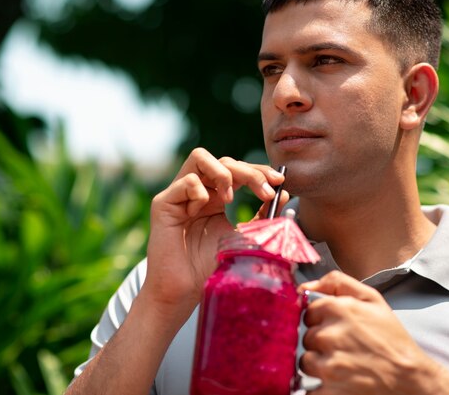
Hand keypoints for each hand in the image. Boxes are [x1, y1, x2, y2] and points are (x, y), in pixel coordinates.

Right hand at [143, 148, 286, 312]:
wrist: (184, 292)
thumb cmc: (210, 268)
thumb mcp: (245, 239)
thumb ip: (262, 217)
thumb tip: (285, 193)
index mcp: (217, 197)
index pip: (239, 171)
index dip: (260, 171)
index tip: (280, 182)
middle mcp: (199, 192)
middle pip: (224, 161)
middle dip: (249, 172)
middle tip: (265, 191)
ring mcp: (180, 195)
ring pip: (200, 158)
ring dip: (223, 172)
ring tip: (231, 198)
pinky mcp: (164, 203)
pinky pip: (185, 181)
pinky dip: (199, 190)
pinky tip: (201, 210)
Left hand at [298, 271, 448, 394]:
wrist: (412, 379)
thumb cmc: (392, 339)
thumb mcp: (372, 299)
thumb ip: (337, 283)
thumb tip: (304, 286)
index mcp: (337, 309)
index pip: (309, 312)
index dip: (322, 321)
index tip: (337, 328)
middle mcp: (330, 336)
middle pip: (307, 337)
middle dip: (322, 343)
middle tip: (345, 348)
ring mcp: (329, 366)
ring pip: (305, 362)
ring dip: (319, 365)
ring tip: (344, 365)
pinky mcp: (329, 391)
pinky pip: (309, 388)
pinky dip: (320, 387)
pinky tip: (339, 383)